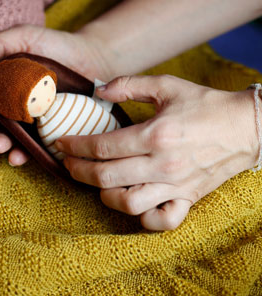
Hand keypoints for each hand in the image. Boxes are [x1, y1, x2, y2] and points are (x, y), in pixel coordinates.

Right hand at [0, 24, 109, 164]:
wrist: (92, 59)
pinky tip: (18, 156)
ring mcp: (27, 121)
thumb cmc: (56, 46)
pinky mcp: (46, 132)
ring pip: (5, 138)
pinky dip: (21, 154)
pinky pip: (31, 147)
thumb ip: (1, 42)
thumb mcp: (26, 36)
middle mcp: (9, 104)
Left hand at [55, 75, 257, 230]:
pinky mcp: (188, 198)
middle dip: (78, 171)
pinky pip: (162, 221)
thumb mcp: (166, 85)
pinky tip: (133, 203)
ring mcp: (176, 185)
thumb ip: (128, 85)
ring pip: (128, 203)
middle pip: (106, 177)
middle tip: (68, 163)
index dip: (76, 146)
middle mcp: (162, 164)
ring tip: (95, 181)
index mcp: (155, 135)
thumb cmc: (205, 104)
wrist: (245, 127)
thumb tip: (98, 90)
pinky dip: (143, 218)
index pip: (102, 146)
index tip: (62, 143)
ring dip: (103, 194)